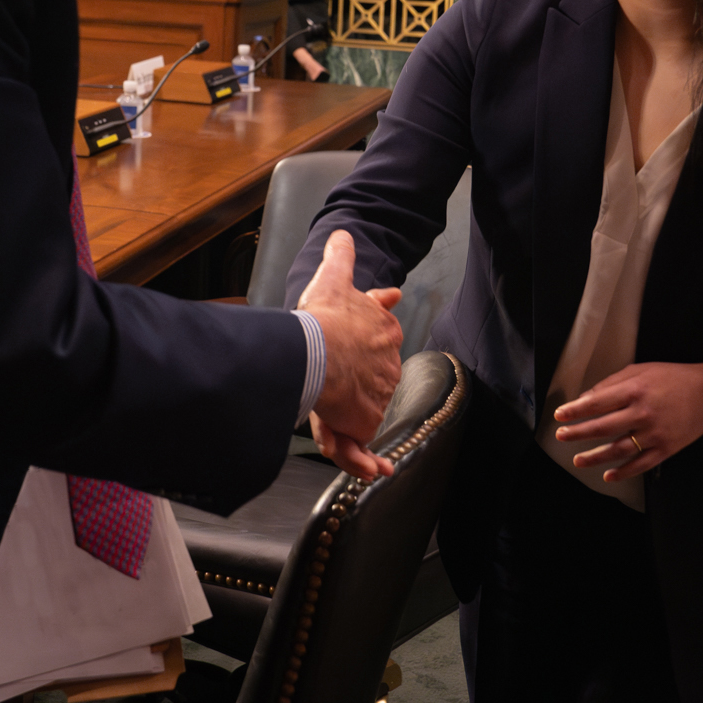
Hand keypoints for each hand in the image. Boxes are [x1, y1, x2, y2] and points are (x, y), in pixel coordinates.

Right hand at [298, 231, 403, 478]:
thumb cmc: (324, 318)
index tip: (375, 333)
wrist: (318, 352)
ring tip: (343, 439)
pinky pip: (359, 446)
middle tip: (337, 396)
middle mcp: (385, 366)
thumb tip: (343, 232)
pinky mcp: (362, 423)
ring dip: (352, 426)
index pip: (382, 336)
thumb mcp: (333, 279)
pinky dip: (363, 460)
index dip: (375, 335)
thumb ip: (340, 256)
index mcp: (382, 332)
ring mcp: (376, 396)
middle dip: (356, 388)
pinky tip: (372, 471)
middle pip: (368, 380)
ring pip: (361, 414)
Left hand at [551, 361, 702, 482]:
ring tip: (578, 460)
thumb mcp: (641, 370)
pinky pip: (640, 464)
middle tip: (561, 436)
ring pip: (618, 450)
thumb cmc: (673, 378)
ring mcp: (655, 434)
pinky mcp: (666, 449)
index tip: (560, 415)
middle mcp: (643, 413)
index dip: (576, 410)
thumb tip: (586, 397)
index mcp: (635, 390)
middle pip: (603, 427)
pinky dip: (623, 472)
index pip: (598, 402)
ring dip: (595, 457)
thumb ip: (612, 383)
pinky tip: (608, 475)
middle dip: (578, 433)